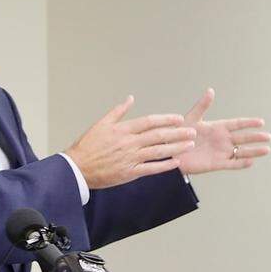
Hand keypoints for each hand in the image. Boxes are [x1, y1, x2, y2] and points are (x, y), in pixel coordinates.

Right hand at [64, 96, 196, 188]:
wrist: (77, 168)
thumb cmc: (87, 146)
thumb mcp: (101, 124)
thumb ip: (118, 112)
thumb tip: (130, 99)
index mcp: (123, 129)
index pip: (149, 121)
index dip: (166, 119)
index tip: (179, 119)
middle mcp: (129, 142)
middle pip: (158, 135)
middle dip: (178, 133)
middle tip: (193, 131)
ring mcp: (130, 157)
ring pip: (158, 151)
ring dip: (176, 148)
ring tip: (190, 145)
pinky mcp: (130, 172)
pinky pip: (151, 168)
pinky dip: (164, 166)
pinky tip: (176, 162)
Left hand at [175, 88, 270, 174]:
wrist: (171, 151)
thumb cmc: (179, 133)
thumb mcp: (191, 118)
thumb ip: (202, 105)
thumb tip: (211, 90)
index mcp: (218, 127)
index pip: (237, 124)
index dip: (249, 123)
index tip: (261, 122)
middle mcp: (222, 140)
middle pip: (243, 138)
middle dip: (255, 137)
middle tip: (268, 137)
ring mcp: (220, 152)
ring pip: (241, 152)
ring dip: (253, 151)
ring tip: (266, 149)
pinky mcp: (216, 164)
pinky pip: (231, 164)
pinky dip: (241, 163)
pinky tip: (251, 162)